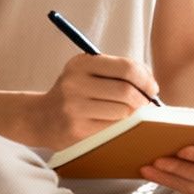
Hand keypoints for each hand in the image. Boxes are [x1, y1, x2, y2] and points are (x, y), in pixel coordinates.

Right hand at [29, 52, 160, 151]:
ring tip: (131, 115)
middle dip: (144, 100)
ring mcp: (74, 108)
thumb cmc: (74, 93)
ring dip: (133, 115)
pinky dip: (122, 127)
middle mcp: (75, 83)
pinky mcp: (77, 130)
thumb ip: (117, 71)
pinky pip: (113, 129)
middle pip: (127, 91)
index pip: (125, 68)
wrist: (40, 117)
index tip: (152, 88)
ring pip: (123, 112)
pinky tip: (118, 125)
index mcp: (81, 63)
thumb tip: (151, 84)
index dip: (145, 79)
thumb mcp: (88, 72)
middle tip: (147, 105)